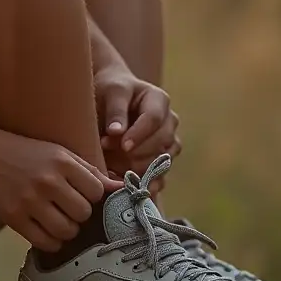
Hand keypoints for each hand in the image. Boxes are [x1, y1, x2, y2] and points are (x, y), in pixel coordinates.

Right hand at [0, 124, 122, 251]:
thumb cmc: (23, 152)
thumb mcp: (57, 152)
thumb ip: (88, 170)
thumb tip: (122, 186)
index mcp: (63, 162)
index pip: (97, 192)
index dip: (93, 198)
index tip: (82, 197)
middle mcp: (48, 181)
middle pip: (83, 214)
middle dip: (79, 216)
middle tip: (67, 211)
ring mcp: (30, 200)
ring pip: (66, 231)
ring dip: (66, 231)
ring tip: (57, 222)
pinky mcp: (13, 217)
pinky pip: (44, 242)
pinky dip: (50, 242)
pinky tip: (45, 231)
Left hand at [95, 65, 180, 189]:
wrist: (110, 99)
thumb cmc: (111, 90)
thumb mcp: (111, 91)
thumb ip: (115, 109)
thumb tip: (116, 131)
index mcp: (159, 100)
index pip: (154, 119)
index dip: (140, 134)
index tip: (123, 145)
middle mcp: (169, 122)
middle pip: (162, 142)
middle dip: (137, 152)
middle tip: (111, 155)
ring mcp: (168, 143)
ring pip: (162, 162)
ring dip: (140, 169)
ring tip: (115, 170)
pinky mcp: (161, 161)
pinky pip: (160, 177)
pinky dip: (145, 185)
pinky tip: (130, 189)